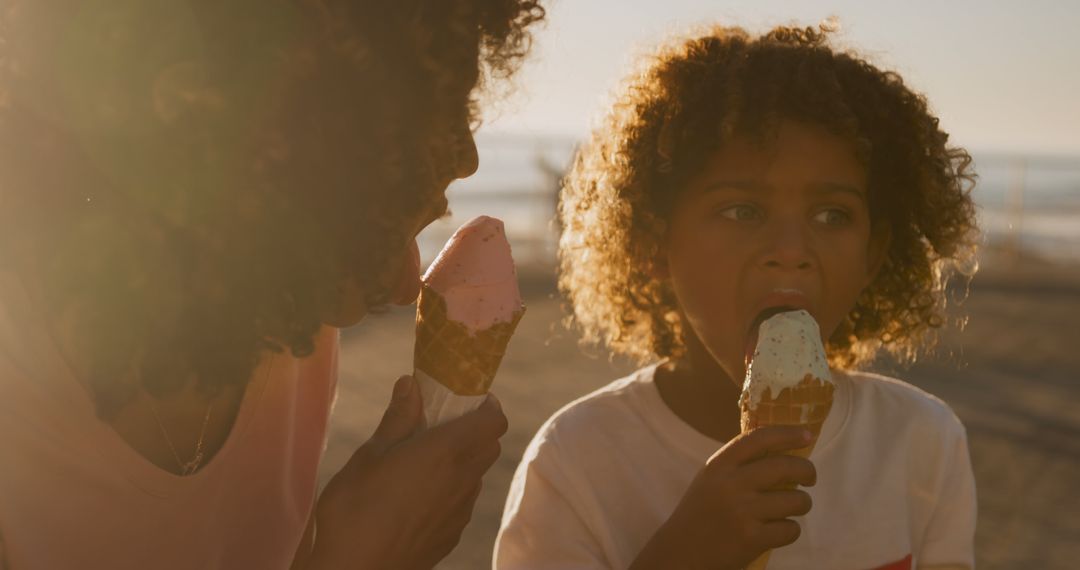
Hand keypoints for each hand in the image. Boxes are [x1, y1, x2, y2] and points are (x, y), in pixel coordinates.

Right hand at [307, 375, 506, 569]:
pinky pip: (462, 500)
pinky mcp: (452, 533)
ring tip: (422, 460)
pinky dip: (451, 488)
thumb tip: (412, 384)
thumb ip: (398, 418)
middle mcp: (463, 479)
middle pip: (490, 444)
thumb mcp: (370, 455)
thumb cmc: (356, 508)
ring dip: (461, 460)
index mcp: (446, 451)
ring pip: (476, 474)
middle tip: (441, 423)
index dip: (487, 404)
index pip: (494, 419)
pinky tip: (416, 494)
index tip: (465, 398)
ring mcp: (461, 510)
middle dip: (475, 429)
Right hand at [630, 426, 816, 569]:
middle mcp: (731, 484)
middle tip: (810, 478)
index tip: (807, 435)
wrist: (680, 552)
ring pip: (796, 500)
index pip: (758, 439)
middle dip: (808, 471)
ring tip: (792, 508)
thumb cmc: (701, 512)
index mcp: (719, 465)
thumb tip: (783, 451)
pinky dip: (790, 530)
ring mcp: (742, 512)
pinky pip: (791, 529)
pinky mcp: (752, 539)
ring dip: (802, 504)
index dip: (787, 434)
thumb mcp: (711, 479)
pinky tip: (778, 530)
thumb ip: (739, 464)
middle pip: (785, 467)